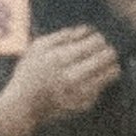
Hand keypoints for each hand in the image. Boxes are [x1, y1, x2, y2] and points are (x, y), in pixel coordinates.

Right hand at [0, 24, 124, 135]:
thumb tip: (87, 29)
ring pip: (111, 72)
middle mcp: (73, 76)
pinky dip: (100, 81)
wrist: (24, 106)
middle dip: (108, 50)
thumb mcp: (38, 47)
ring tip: (102, 63)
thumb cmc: (30, 73)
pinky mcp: (85, 104)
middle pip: (107, 56)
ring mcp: (81, 92)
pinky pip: (103, 86)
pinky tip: (89, 79)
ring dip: (110, 64)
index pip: (95, 42)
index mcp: (61, 58)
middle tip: (103, 50)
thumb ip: (63, 35)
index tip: (95, 40)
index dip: (99, 38)